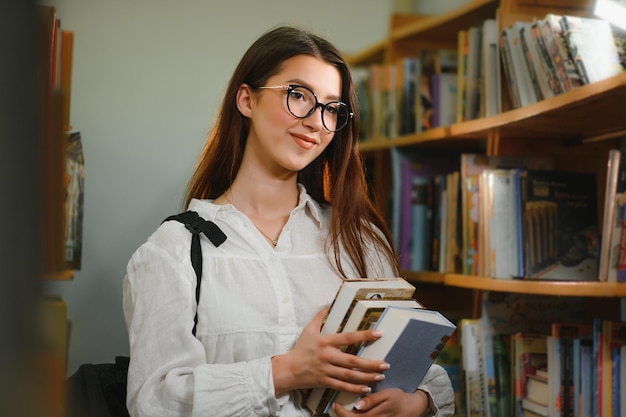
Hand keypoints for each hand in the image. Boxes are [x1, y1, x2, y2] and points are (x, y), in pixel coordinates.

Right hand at [271, 308, 389, 395]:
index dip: (363, 335)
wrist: (288, 369)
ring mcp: (326, 370)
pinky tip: (366, 388)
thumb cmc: (300, 349)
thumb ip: (319, 318)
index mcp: (325, 342)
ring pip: (350, 375)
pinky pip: (342, 386)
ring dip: (367, 377)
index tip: (378, 334)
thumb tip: (328, 305)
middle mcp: (327, 356)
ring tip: (380, 377)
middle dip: (370, 363)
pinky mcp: (325, 381)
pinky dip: (355, 388)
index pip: (348, 338)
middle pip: (352, 361)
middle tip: (385, 364)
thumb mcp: (308, 330)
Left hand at [331, 388, 429, 416]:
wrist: (412, 408)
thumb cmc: (399, 399)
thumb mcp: (386, 395)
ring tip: (344, 411)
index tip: (336, 404)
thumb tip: (357, 405)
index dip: (341, 412)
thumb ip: (371, 400)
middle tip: (337, 407)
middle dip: (342, 416)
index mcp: (373, 415)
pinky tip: (354, 414)